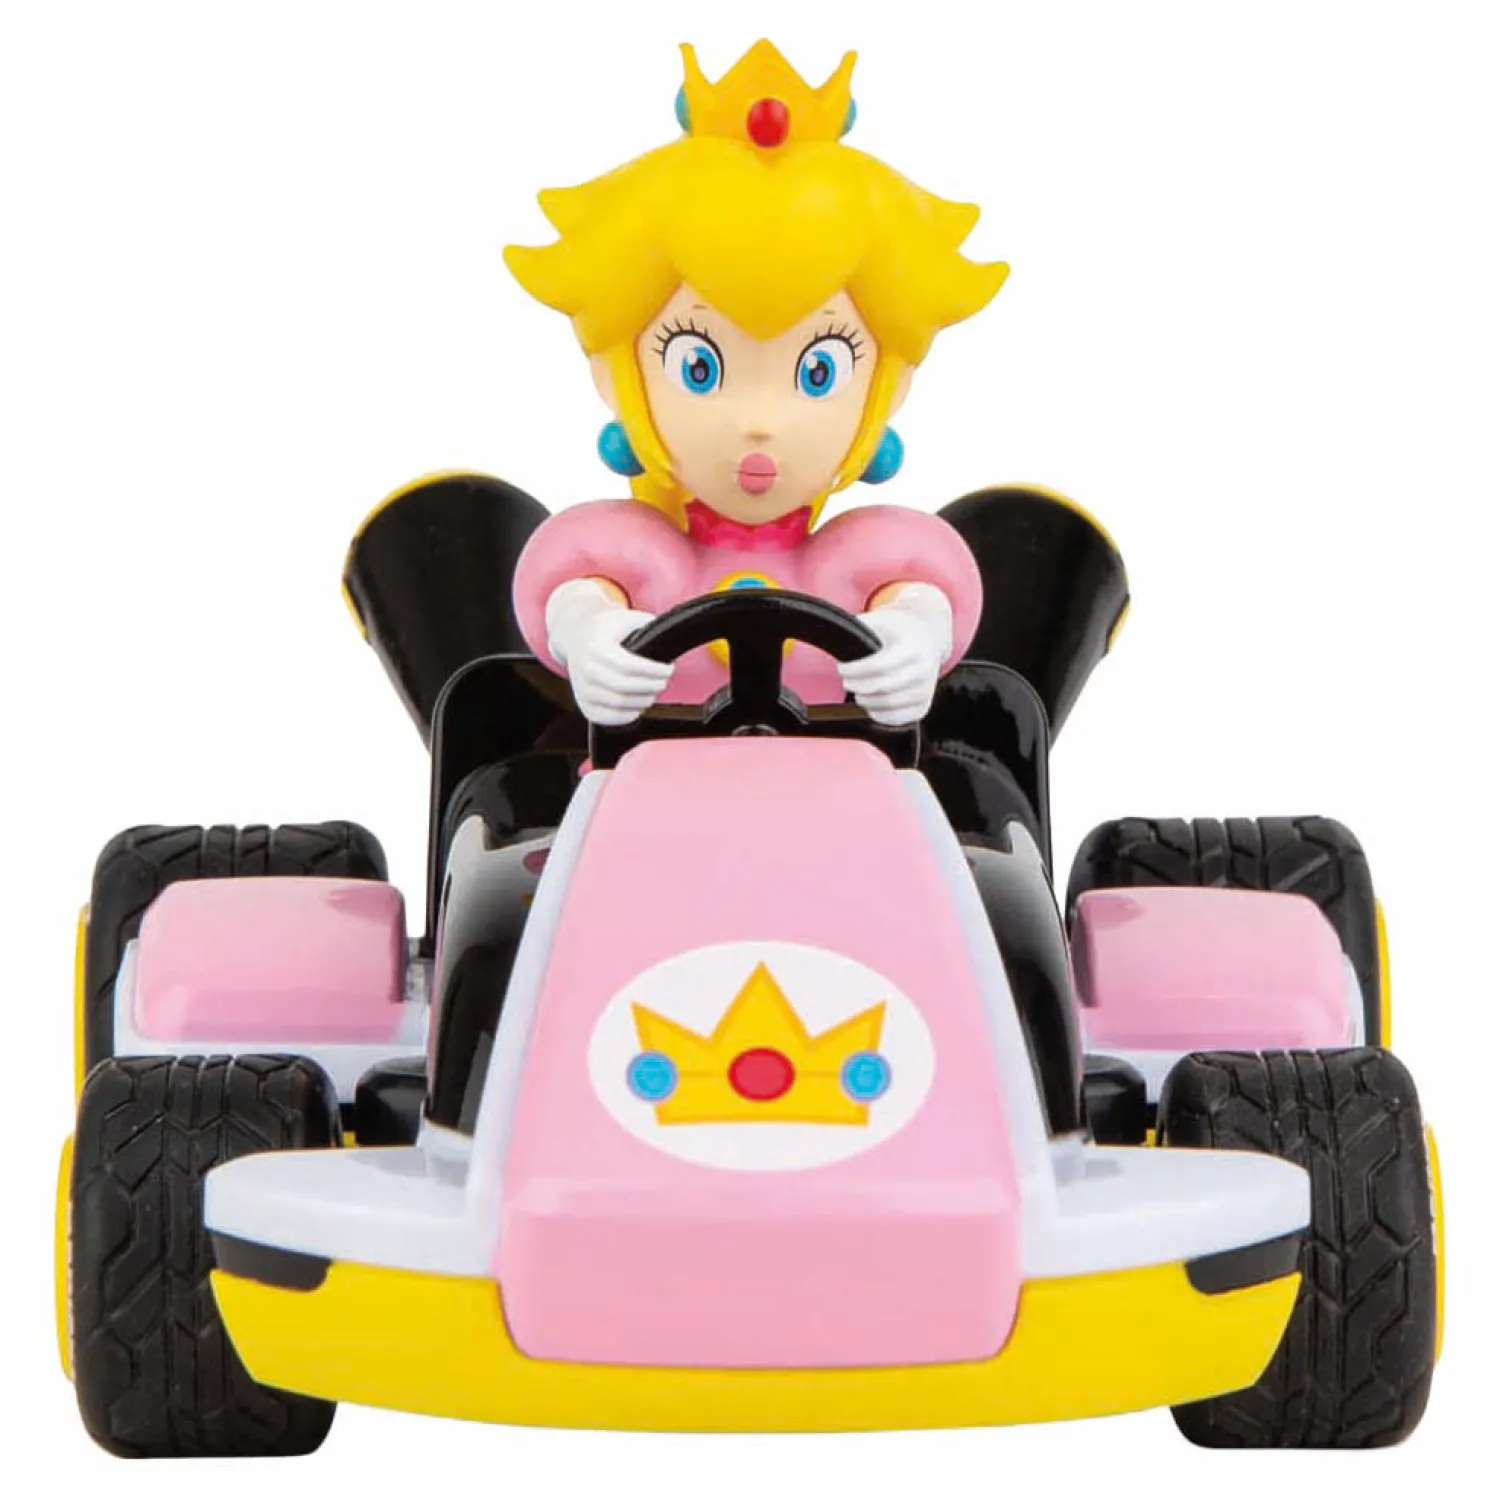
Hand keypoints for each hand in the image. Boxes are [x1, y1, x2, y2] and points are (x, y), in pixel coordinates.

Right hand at [544, 578, 672, 725]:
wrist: (578, 636)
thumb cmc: (609, 628)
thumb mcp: (628, 618)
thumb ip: (650, 628)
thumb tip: (673, 642)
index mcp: (597, 646)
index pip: (629, 666)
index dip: (654, 671)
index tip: (668, 669)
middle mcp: (586, 669)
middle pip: (625, 688)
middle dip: (652, 686)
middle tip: (663, 681)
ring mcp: (582, 690)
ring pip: (620, 704)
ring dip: (644, 700)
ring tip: (653, 690)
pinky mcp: (585, 706)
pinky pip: (610, 718)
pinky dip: (630, 714)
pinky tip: (639, 703)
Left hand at [837, 583, 953, 726]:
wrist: (929, 637)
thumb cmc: (901, 629)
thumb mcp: (881, 618)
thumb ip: (859, 627)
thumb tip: (834, 637)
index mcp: (914, 647)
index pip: (880, 666)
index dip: (855, 670)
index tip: (843, 668)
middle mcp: (924, 671)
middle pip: (882, 688)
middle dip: (856, 685)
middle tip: (847, 679)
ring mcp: (925, 692)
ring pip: (886, 706)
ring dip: (864, 700)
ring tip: (858, 687)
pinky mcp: (922, 708)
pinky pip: (894, 719)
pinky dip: (876, 713)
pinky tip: (870, 699)